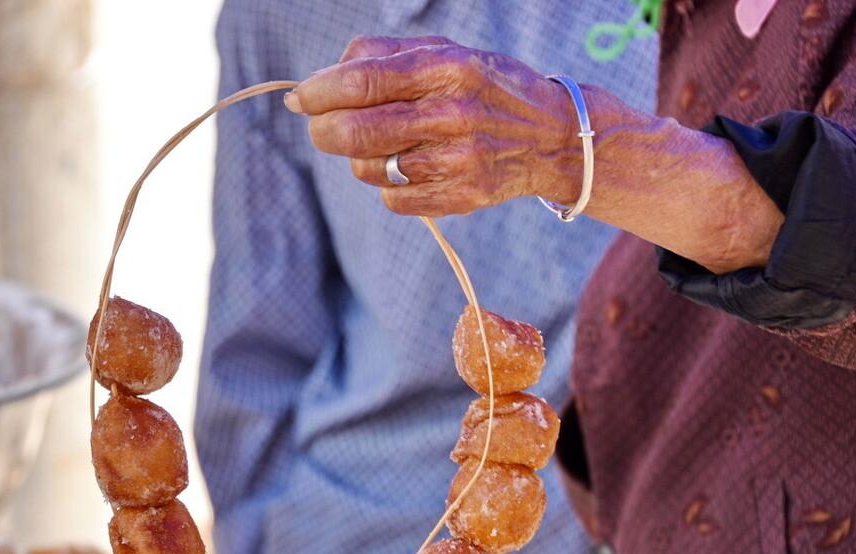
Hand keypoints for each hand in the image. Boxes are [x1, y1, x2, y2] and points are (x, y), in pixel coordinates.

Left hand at [284, 35, 581, 215]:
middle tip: (321, 128)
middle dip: (324, 131)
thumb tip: (327, 76)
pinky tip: (409, 169)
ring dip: (359, 159)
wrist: (554, 137)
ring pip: (369, 169)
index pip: (361, 82)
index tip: (301, 98)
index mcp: (447, 68)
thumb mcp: (447, 52)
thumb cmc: (486, 88)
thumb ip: (385, 54)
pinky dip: (388, 186)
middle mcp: (452, 115)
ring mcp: (457, 160)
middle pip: (355, 132)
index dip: (319, 92)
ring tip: (383, 145)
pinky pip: (393, 199)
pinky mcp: (460, 197)